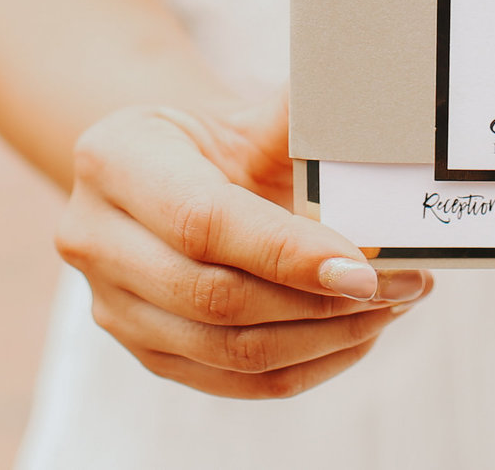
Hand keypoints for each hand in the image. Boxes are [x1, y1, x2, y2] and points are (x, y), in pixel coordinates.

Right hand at [55, 96, 432, 398]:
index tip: (366, 267)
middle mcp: (95, 237)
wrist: (169, 171)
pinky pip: (233, 380)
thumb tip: (374, 114)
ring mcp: (112, 303)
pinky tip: (355, 336)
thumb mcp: (250, 114)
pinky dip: (304, 365)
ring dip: (323, 338)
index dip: (287, 252)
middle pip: (214, 297)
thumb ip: (302, 117)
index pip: (205, 222)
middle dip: (319, 301)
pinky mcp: (145, 349)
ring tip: (389, 308)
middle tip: (399, 286)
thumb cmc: (221, 138)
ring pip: (227, 350)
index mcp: (116, 159)